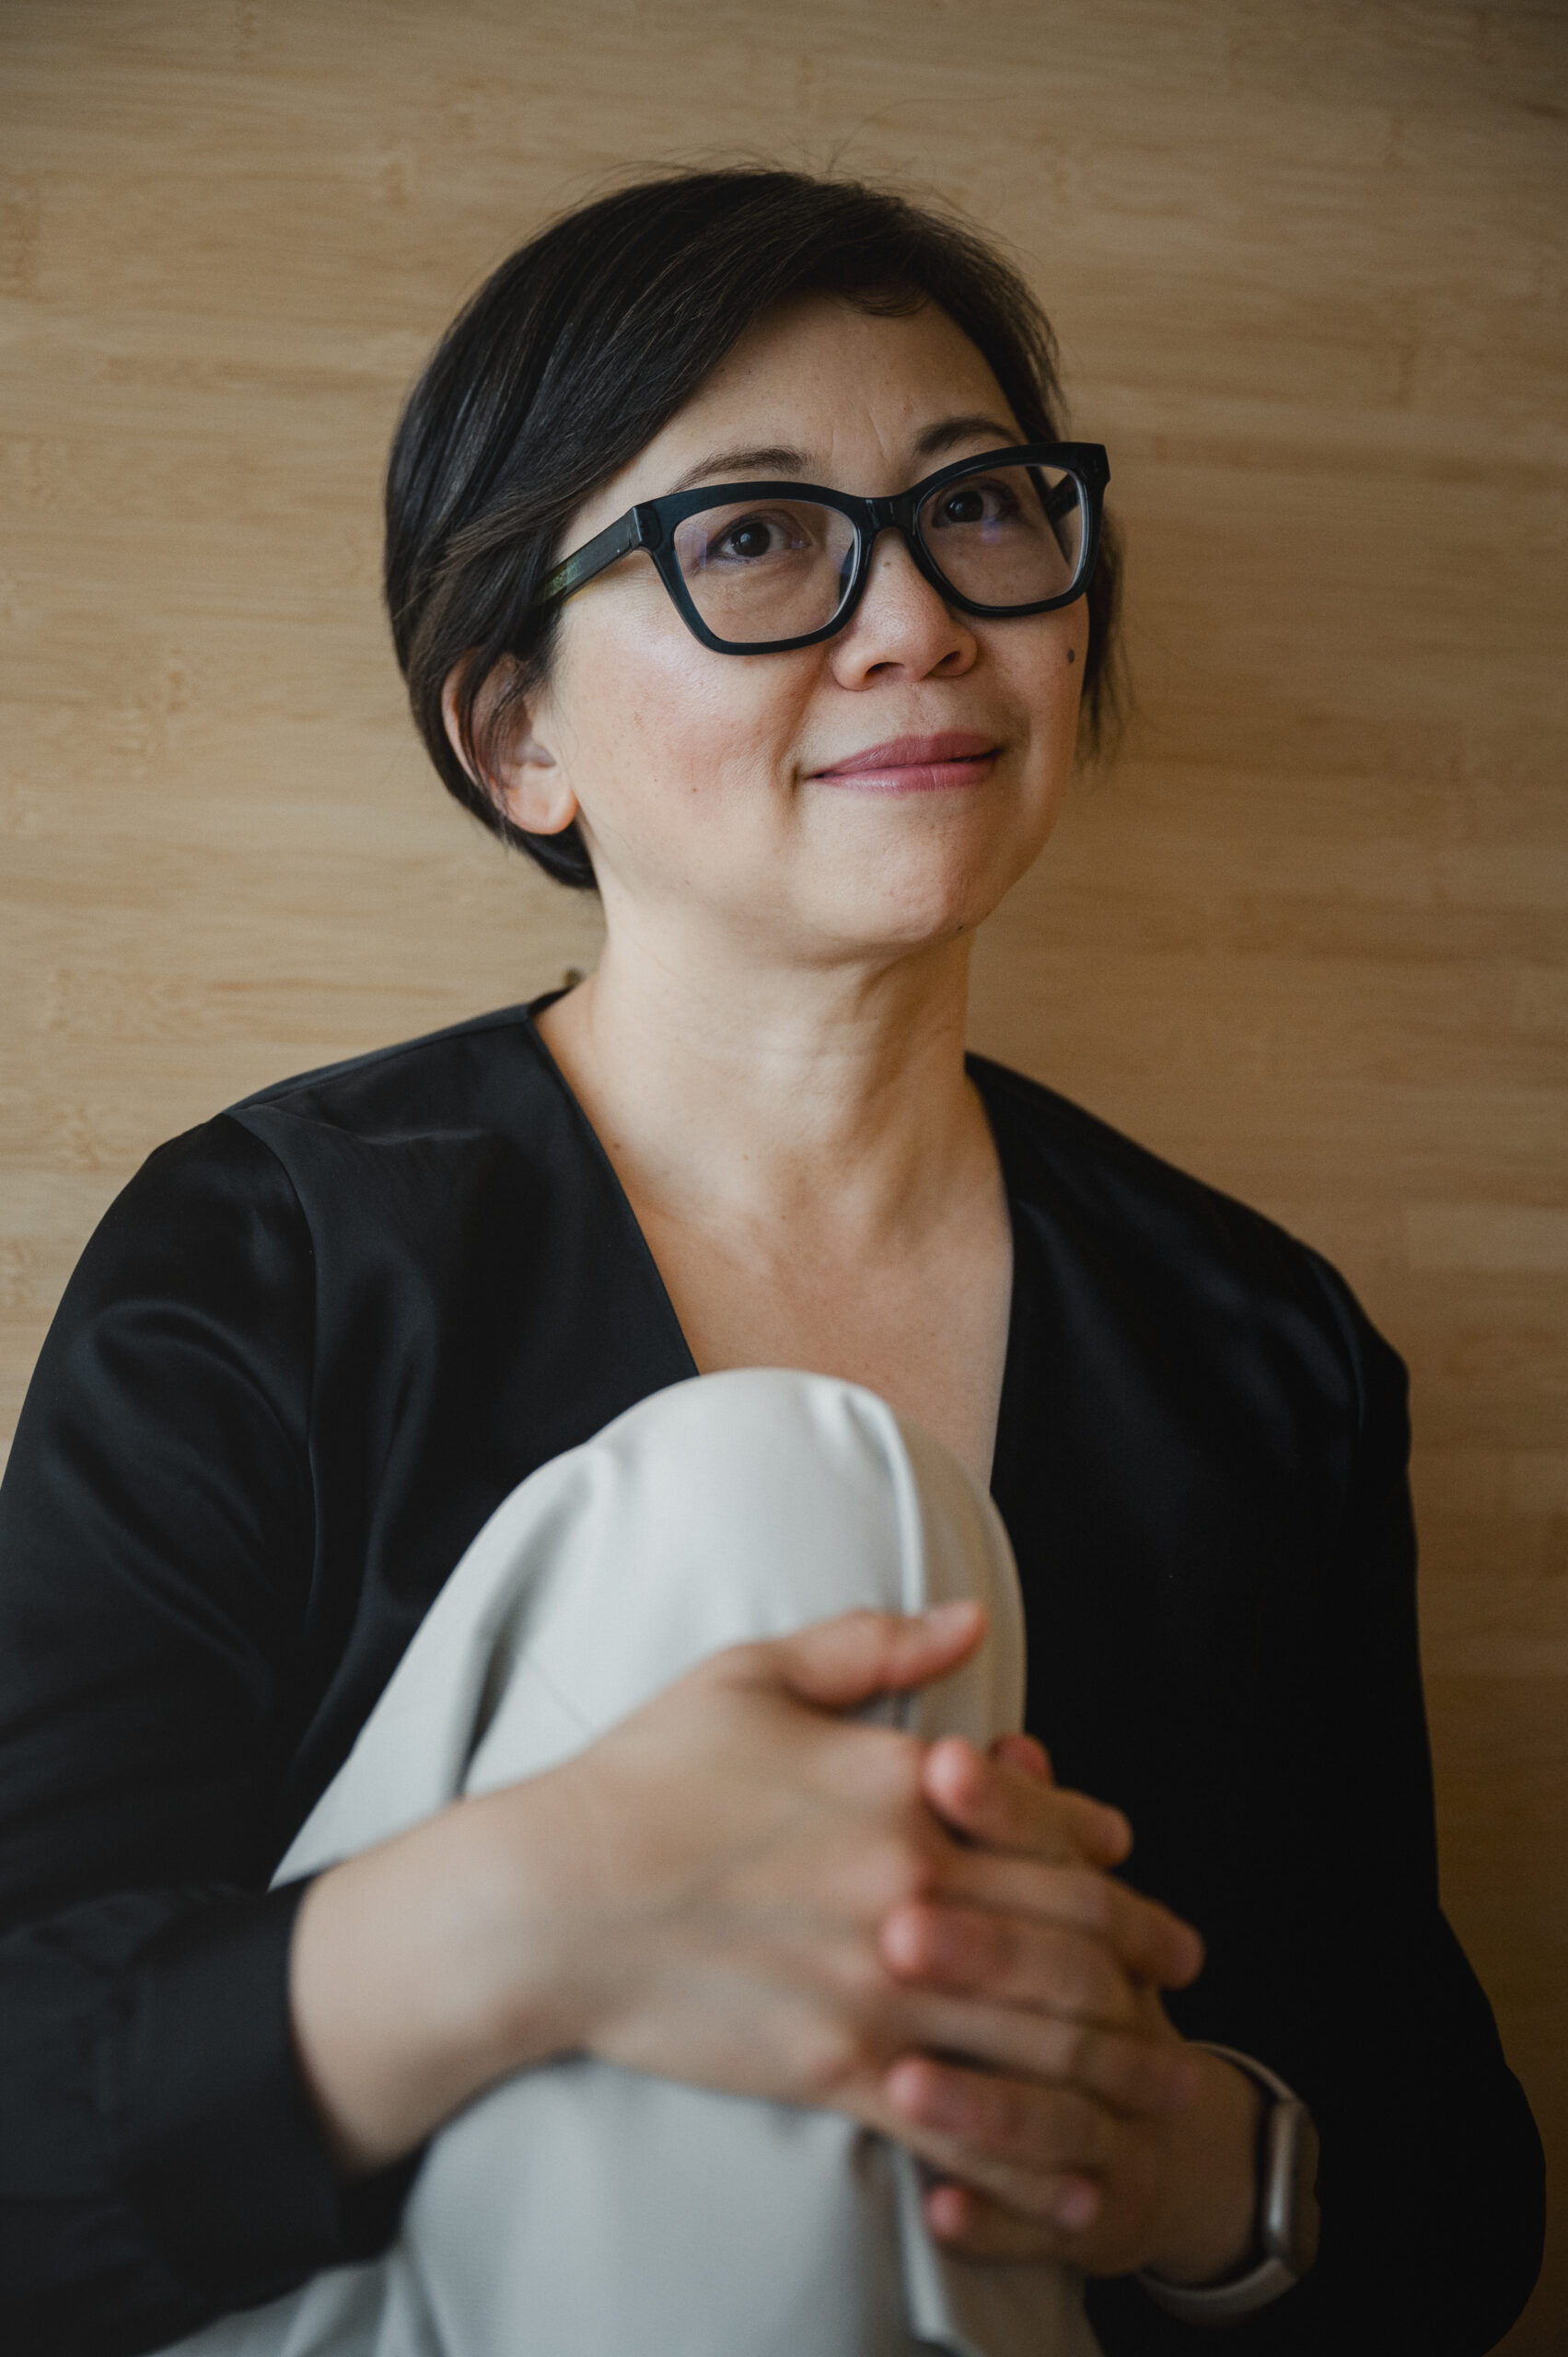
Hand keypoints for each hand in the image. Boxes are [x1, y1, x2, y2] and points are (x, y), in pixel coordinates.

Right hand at [511, 1606, 1188, 2110]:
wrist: (554, 1898)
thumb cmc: (646, 1774)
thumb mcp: (757, 1674)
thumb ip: (875, 1646)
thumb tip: (972, 1619)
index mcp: (902, 1787)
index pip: (1043, 1822)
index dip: (1102, 1850)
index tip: (1134, 1866)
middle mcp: (913, 1889)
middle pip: (1067, 1933)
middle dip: (1139, 1957)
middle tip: (1180, 1973)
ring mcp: (882, 1986)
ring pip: (1037, 2031)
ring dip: (1113, 2057)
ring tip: (1158, 2076)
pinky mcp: (838, 2068)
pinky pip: (962, 2119)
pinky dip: (1029, 2149)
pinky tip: (1072, 2169)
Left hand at [874, 1732, 1260, 2283]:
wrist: (1175, 2115)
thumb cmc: (1075, 1975)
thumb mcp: (1061, 1886)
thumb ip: (1025, 1815)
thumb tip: (1014, 1743)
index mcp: (1090, 1922)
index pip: (1056, 1851)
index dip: (1003, 1808)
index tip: (937, 1767)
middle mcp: (1106, 2013)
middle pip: (1057, 1973)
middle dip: (982, 1951)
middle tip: (898, 1926)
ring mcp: (1107, 2116)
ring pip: (1049, 2107)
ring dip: (979, 2098)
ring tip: (902, 2080)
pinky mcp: (1095, 2207)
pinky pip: (1042, 2217)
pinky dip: (996, 2214)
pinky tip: (941, 2211)